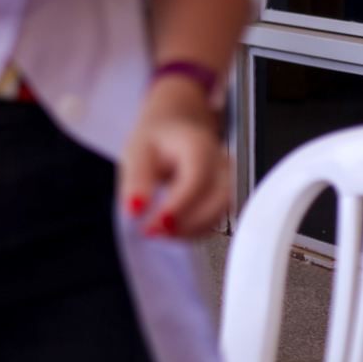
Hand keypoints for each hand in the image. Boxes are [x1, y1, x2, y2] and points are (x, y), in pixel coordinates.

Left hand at [119, 76, 230, 237]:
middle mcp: (221, 164)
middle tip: (151, 231)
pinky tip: (169, 230)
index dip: (178, 205)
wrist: (174, 130)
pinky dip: (192, 231)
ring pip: (218, 215)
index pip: (197, 179)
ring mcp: (228, 181)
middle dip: (184, 223)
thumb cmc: (157, 140)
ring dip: (188, 231)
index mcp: (198, 146)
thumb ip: (136, 180)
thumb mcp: (137, 151)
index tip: (154, 223)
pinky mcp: (224, 198)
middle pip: (216, 201)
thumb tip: (134, 210)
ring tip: (157, 231)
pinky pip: (215, 221)